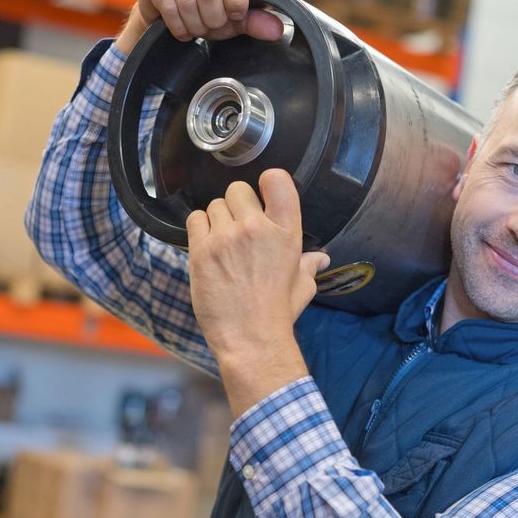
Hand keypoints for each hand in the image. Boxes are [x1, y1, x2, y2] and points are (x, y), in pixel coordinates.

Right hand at [116, 0, 282, 53]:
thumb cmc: (213, 2)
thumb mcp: (237, 10)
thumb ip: (256, 19)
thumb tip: (276, 31)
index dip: (235, 0)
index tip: (235, 15)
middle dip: (214, 20)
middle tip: (215, 25)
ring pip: (188, 1)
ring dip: (197, 26)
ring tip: (201, 27)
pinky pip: (169, 7)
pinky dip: (180, 27)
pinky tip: (185, 26)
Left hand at [186, 169, 329, 415]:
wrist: (251, 337)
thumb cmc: (279, 311)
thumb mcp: (303, 285)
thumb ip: (309, 264)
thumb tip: (321, 258)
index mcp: (286, 231)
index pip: (277, 180)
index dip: (268, 181)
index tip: (264, 193)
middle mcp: (256, 227)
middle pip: (238, 190)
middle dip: (238, 205)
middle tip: (239, 227)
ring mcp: (226, 237)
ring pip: (215, 205)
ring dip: (218, 219)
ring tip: (223, 242)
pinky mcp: (201, 249)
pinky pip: (195, 219)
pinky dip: (200, 228)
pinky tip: (208, 246)